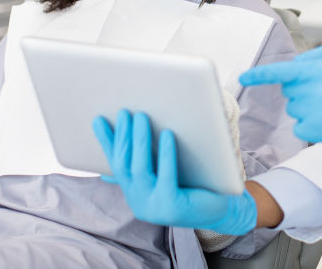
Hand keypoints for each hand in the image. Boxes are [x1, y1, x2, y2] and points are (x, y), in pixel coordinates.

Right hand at [93, 110, 255, 234]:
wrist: (224, 208)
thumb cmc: (195, 184)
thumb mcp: (166, 171)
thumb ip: (148, 159)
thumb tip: (129, 132)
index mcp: (135, 193)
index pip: (115, 164)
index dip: (106, 142)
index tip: (97, 119)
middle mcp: (139, 202)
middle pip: (125, 165)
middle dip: (123, 136)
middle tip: (124, 112)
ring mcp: (154, 207)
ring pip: (141, 169)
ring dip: (139, 141)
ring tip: (142, 116)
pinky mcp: (173, 207)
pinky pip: (166, 176)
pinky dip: (166, 154)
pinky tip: (167, 134)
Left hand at [238, 45, 321, 142]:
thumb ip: (319, 56)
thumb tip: (296, 64)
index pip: (283, 71)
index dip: (259, 75)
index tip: (242, 77)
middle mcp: (318, 91)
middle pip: (289, 89)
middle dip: (301, 86)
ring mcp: (320, 114)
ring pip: (295, 108)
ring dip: (309, 105)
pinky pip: (301, 128)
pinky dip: (311, 124)